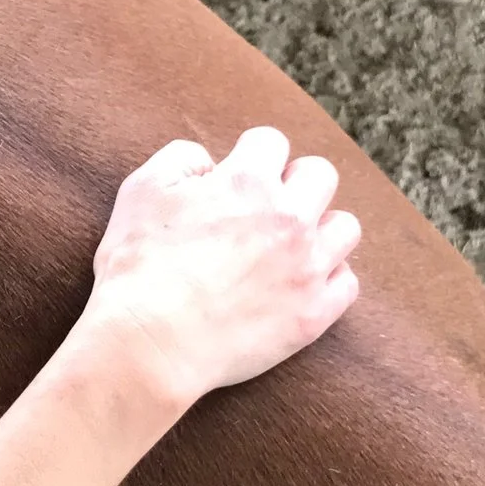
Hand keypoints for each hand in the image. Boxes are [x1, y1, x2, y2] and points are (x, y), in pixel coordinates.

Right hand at [71, 128, 360, 414]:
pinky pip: (347, 283)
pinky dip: (327, 280)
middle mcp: (288, 218)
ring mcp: (306, 267)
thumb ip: (181, 158)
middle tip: (266, 209)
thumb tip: (210, 163)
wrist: (150, 344)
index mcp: (247, 182)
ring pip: (345, 227)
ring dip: (320, 230)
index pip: (270, 141)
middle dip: (294, 183)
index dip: (249, 156)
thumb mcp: (140, 191)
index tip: (235, 177)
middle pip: (320, 175)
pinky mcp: (313, 314)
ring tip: (289, 248)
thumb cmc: (137, 268)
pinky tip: (298, 285)